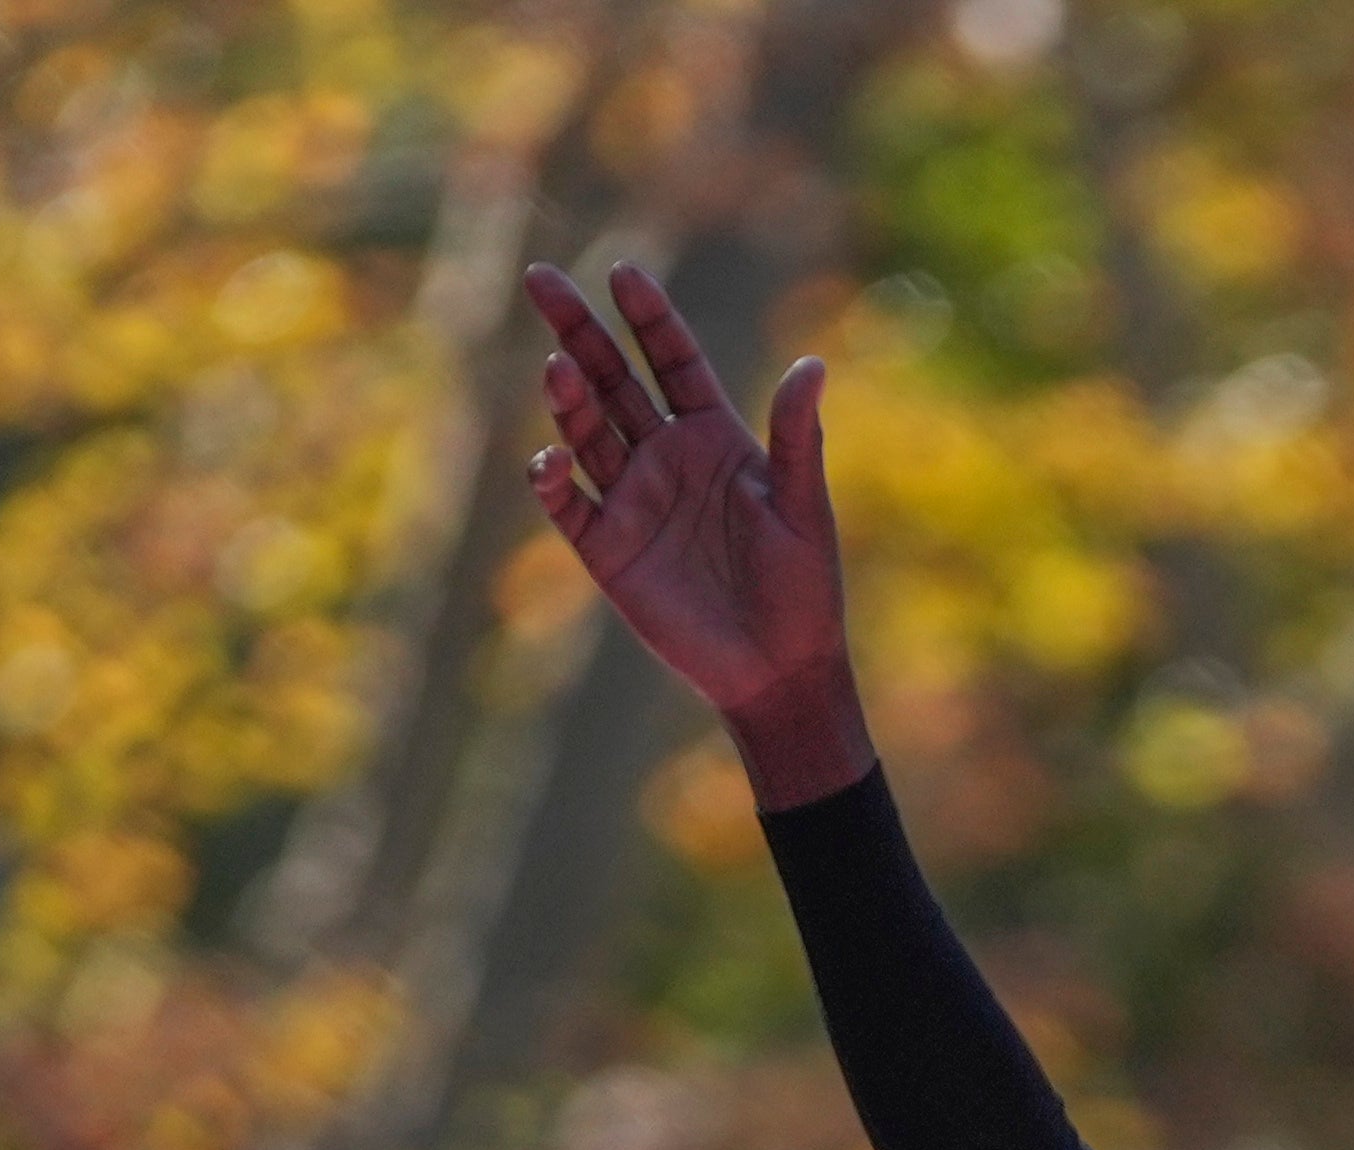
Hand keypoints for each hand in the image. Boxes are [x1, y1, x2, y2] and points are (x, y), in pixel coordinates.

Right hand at [523, 261, 865, 790]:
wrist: (779, 671)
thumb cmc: (804, 590)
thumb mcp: (804, 509)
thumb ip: (797, 438)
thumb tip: (812, 364)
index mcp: (714, 436)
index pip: (672, 360)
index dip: (648, 317)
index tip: (623, 273)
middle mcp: (665, 457)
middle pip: (612, 378)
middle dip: (578, 330)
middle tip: (541, 278)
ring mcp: (631, 499)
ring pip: (586, 432)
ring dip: (568, 399)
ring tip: (557, 369)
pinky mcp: (607, 549)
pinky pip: (567, 503)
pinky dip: (552, 478)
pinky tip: (552, 458)